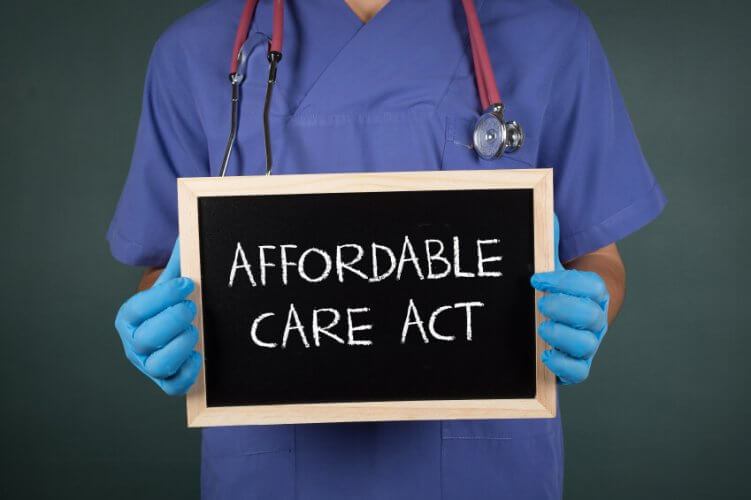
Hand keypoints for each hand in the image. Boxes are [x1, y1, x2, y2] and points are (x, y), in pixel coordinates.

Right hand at [114, 240, 201, 394]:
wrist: (172, 332)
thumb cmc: (170, 306)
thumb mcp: (171, 285)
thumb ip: (178, 264)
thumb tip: (188, 234)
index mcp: (129, 316)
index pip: (139, 307)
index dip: (163, 296)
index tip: (188, 284)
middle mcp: (134, 343)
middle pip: (145, 337)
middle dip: (171, 321)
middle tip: (192, 307)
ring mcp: (148, 364)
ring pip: (156, 365)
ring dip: (178, 348)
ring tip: (194, 332)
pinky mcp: (165, 381)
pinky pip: (172, 387)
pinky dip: (186, 375)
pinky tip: (198, 356)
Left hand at [530, 216, 609, 383]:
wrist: (573, 313)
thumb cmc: (562, 287)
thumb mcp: (555, 263)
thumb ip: (550, 242)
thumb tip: (544, 213)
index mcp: (596, 291)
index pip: (591, 285)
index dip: (565, 282)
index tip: (536, 280)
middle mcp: (596, 318)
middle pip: (591, 316)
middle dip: (564, 309)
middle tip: (540, 305)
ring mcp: (589, 342)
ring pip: (587, 345)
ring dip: (563, 336)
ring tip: (542, 328)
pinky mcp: (577, 364)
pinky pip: (579, 372)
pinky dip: (564, 366)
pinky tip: (545, 355)